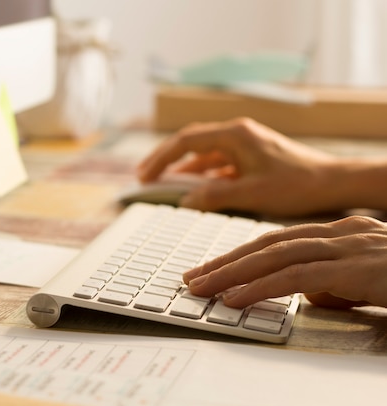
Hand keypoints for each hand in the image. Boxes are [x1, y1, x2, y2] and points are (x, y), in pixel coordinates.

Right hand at [137, 117, 340, 216]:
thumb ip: (214, 195)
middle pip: (190, 142)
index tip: (143, 176)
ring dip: (182, 168)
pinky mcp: (250, 157)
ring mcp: (244, 145)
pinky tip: (193, 187)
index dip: (160, 158)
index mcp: (235, 135)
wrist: (333, 182)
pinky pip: (217, 163)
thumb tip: (185, 199)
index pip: (186, 141)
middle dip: (166, 159)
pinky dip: (202, 174)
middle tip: (144, 176)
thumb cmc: (297, 185)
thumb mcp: (251, 193)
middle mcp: (237, 134)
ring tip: (161, 182)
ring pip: (203, 154)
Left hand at [182, 215, 386, 308]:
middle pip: (268, 243)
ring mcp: (349, 246)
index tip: (213, 268)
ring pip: (275, 256)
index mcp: (341, 231)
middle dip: (226, 261)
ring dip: (233, 273)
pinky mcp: (356, 268)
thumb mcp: (367, 280)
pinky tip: (235, 298)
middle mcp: (341, 232)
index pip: (279, 240)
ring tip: (202, 289)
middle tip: (194, 278)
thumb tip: (305, 293)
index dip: (242, 253)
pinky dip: (260, 287)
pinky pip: (296, 277)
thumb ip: (333, 282)